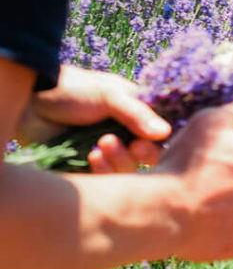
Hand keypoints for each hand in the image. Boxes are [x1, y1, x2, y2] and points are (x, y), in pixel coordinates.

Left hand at [17, 65, 170, 171]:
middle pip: (148, 156)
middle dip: (141, 154)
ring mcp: (107, 151)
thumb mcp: (108, 94)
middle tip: (134, 147)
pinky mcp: (89, 166)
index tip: (147, 141)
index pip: (159, 134)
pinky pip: (106, 179)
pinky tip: (93, 157)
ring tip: (103, 144)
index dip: (158, 142)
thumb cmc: (71, 89)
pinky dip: (104, 171)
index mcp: (135, 114)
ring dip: (120, 160)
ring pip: (128, 169)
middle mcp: (125, 134)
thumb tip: (165, 133)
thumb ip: (136, 112)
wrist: (30, 102)